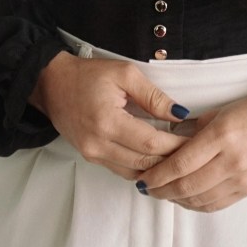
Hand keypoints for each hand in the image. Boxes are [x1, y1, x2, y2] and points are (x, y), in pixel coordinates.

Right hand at [30, 52, 189, 179]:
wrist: (52, 84)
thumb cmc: (88, 75)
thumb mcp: (125, 74)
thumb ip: (153, 96)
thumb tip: (180, 114)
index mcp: (108, 122)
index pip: (150, 144)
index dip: (175, 145)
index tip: (194, 140)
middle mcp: (99, 144)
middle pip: (145, 163)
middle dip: (172, 159)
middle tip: (193, 151)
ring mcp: (93, 155)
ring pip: (135, 173)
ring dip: (159, 168)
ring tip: (179, 157)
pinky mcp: (91, 158)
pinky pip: (123, 171)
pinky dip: (143, 168)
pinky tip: (157, 160)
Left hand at [135, 76, 246, 211]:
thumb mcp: (220, 112)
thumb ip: (195, 131)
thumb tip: (170, 145)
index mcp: (222, 135)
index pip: (181, 164)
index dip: (158, 175)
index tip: (143, 178)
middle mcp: (231, 160)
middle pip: (187, 186)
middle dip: (162, 190)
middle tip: (146, 188)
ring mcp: (242, 178)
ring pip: (200, 200)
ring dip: (176, 200)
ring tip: (163, 193)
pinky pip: (217, 204)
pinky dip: (197, 204)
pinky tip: (186, 198)